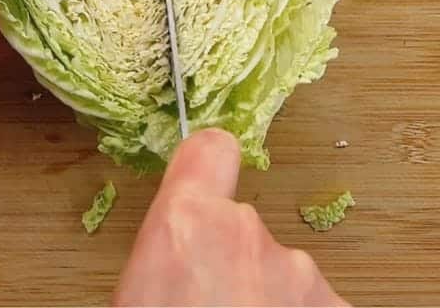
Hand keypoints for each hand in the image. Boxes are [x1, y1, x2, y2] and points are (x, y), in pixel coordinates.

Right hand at [115, 129, 347, 306]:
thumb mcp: (131, 295)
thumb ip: (160, 263)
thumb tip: (165, 273)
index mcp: (186, 224)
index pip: (208, 151)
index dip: (205, 168)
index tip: (202, 186)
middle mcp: (248, 234)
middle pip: (241, 229)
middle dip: (229, 266)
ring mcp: (301, 277)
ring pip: (280, 276)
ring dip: (264, 302)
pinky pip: (311, 307)